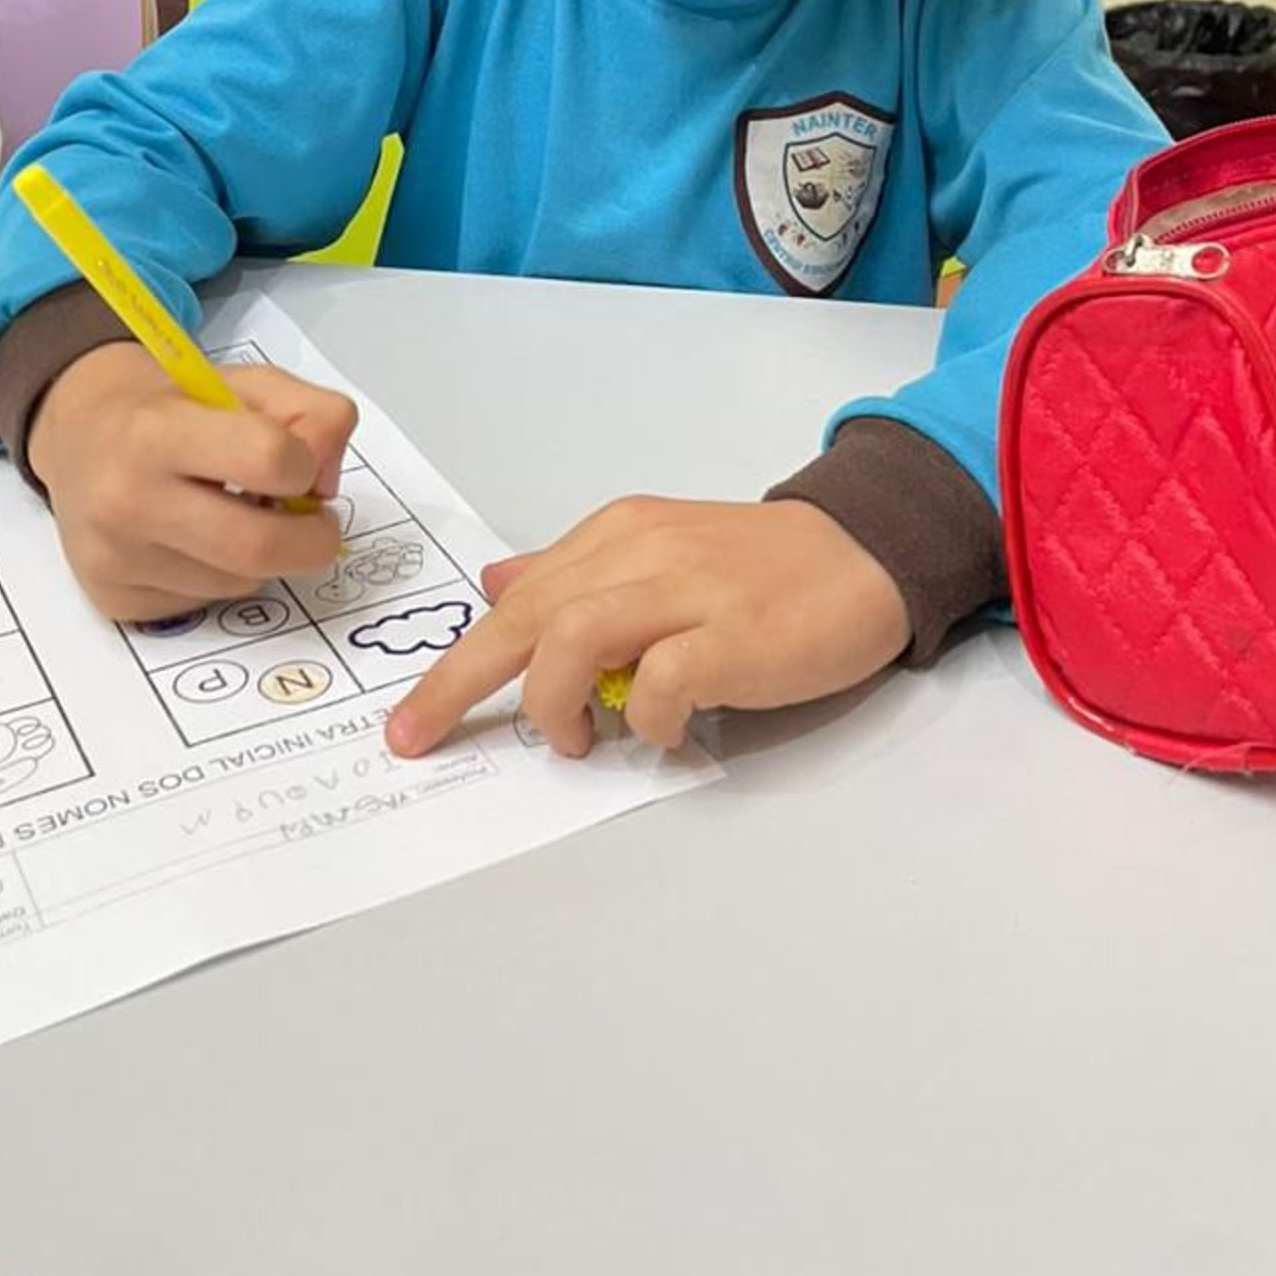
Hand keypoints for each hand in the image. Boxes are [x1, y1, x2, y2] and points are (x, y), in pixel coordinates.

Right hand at [29, 344, 352, 622]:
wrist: (78, 432)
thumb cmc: (171, 406)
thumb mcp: (245, 383)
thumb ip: (311, 413)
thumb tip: (326, 483)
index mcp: (157, 431)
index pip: (270, 459)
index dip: (305, 463)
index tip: (299, 462)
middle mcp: (126, 499)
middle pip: (260, 547)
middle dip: (313, 540)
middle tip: (316, 523)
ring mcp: (115, 558)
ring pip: (239, 582)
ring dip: (263, 557)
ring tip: (236, 515)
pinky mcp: (114, 600)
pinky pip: (204, 602)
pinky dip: (222, 576)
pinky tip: (197, 540)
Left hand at [385, 497, 909, 759]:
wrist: (864, 550)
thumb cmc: (758, 567)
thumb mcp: (656, 550)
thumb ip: (577, 571)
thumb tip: (498, 586)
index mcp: (617, 534)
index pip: (516, 599)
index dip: (455, 663)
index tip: (411, 721)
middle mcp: (642, 553)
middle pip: (527, 616)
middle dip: (461, 682)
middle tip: (421, 737)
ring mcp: (689, 592)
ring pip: (576, 637)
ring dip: (555, 701)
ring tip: (575, 740)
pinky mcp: (734, 635)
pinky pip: (663, 680)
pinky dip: (647, 718)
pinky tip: (664, 731)